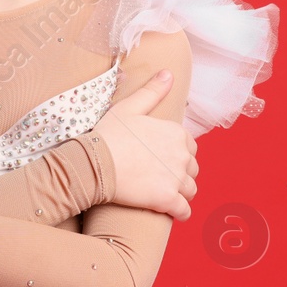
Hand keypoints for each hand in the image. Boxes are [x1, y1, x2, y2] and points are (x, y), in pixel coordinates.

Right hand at [91, 68, 198, 220]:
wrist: (94, 163)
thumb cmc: (109, 134)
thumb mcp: (129, 108)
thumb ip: (152, 91)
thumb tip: (168, 73)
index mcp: (176, 133)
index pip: (190, 147)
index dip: (178, 153)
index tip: (163, 159)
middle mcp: (182, 155)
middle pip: (192, 169)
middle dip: (181, 173)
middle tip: (162, 177)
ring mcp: (176, 178)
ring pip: (190, 190)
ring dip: (181, 193)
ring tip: (166, 194)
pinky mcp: (168, 199)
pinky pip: (184, 210)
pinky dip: (180, 212)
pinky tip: (171, 211)